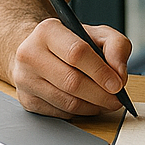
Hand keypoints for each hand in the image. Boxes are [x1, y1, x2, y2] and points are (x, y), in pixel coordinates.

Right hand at [10, 18, 132, 117]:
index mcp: (48, 31)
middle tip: (116, 99)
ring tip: (106, 102)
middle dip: (100, 94)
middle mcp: (30, 53)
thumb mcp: (98, 34)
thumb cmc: (71, 43)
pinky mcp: (27, 100)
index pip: (76, 53)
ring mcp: (25, 79)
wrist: (39, 50)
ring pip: (66, 102)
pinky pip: (59, 114)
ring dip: (92, 107)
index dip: (100, 71)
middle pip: (71, 81)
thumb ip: (116, 46)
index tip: (117, 84)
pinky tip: (88, 104)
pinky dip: (79, 113)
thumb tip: (119, 74)